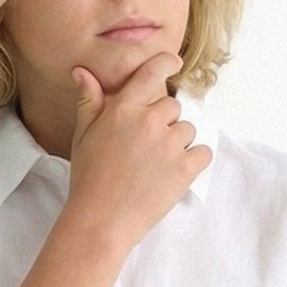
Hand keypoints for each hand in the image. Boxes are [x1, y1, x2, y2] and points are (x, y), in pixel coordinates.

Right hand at [63, 49, 212, 253]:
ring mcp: (169, 145)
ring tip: (158, 165)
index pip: (152, 73)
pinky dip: (195, 161)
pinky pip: (203, 153)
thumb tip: (83, 72)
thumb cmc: (88, 180)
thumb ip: (88, 101)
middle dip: (164, 122)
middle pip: (173, 106)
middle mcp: (149, 121)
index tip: (174, 64)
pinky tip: (177, 173)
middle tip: (148, 148)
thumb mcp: (83, 137)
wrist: (100, 221)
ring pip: (188, 130)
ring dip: (178, 143)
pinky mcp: (184, 169)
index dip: (166, 64)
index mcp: (124, 109)